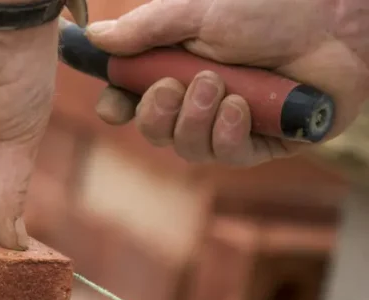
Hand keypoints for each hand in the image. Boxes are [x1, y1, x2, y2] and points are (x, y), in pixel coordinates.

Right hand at [86, 0, 368, 166]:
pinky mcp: (263, 143)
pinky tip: (241, 107)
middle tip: (171, 87)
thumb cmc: (268, 9)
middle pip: (154, 131)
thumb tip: (96, 38)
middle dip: (156, 115)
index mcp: (176, 68)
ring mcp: (230, 124)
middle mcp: (199, 100)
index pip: (131, 100)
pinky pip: (228, 155)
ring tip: (218, 86)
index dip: (117, 108)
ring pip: (188, 148)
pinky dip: (228, 133)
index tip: (113, 108)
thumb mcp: (196, 13)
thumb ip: (145, 28)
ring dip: (195, 120)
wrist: (333, 23)